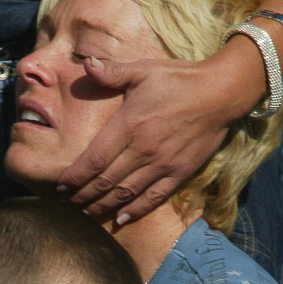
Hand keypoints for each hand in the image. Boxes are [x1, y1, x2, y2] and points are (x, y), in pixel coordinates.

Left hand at [57, 47, 263, 222]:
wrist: (222, 93)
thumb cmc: (180, 79)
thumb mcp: (144, 70)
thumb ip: (112, 72)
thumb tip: (87, 64)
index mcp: (130, 124)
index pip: (95, 158)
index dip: (76, 176)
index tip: (60, 186)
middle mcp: (143, 149)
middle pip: (106, 181)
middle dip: (83, 195)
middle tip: (68, 204)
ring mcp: (162, 164)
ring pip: (126, 193)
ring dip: (103, 206)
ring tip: (87, 213)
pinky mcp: (179, 173)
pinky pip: (153, 198)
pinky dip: (136, 210)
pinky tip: (121, 218)